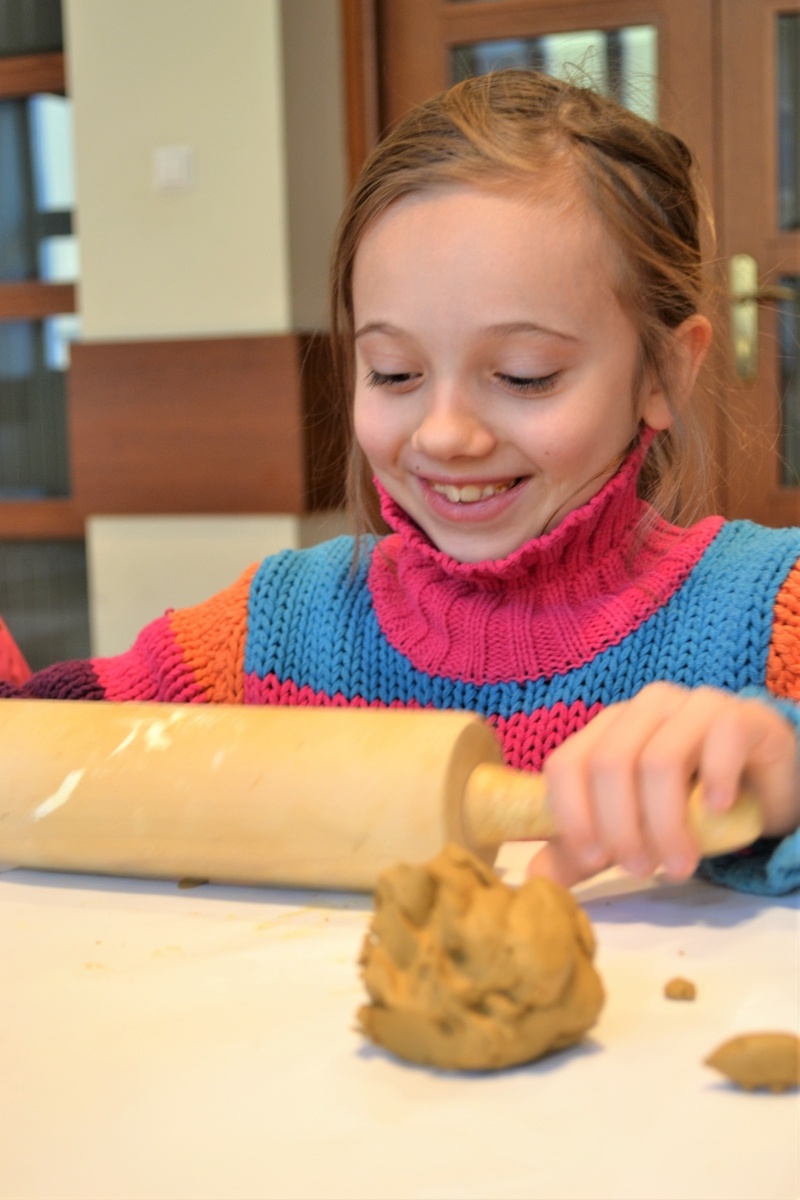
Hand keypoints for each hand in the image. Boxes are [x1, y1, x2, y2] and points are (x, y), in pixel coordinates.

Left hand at [526, 682, 799, 887]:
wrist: (763, 783)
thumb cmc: (693, 803)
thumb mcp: (635, 830)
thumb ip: (589, 850)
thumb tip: (539, 878)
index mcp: (607, 729)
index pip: (566, 763)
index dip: (572, 814)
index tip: (594, 861)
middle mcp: (643, 709)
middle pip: (610, 763)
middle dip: (621, 827)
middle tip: (642, 870)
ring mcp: (691, 705)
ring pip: (660, 760)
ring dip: (666, 822)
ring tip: (679, 863)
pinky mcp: (738, 715)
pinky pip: (719, 742)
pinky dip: (716, 782)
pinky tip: (719, 811)